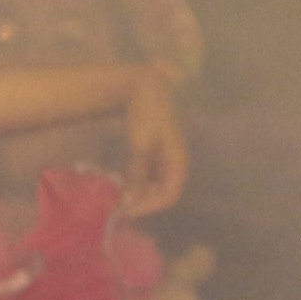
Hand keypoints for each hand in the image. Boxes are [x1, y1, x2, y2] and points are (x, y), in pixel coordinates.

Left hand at [113, 67, 190, 218]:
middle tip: (122, 208)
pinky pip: (151, 176)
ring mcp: (167, 158)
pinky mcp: (157, 153)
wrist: (144, 88)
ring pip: (157, 186)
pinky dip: (139, 182)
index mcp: (178, 162)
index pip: (170, 196)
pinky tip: (125, 183)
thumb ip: (137, 175)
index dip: (150, 207)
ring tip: (122, 198)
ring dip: (141, 194)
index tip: (128, 211)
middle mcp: (176, 163)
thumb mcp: (141, 146)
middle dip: (145, 202)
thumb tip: (129, 201)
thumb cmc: (147, 115)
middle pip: (164, 193)